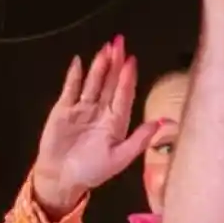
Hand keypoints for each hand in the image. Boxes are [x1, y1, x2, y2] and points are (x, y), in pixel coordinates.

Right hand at [31, 36, 161, 217]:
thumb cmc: (92, 171)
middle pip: (109, 83)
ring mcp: (82, 109)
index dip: (128, 78)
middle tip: (120, 42)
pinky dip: (74, 76)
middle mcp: (101, 111)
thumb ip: (139, 140)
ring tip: (105, 49)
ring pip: (93, 83)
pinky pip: (70, 89)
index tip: (132, 60)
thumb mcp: (120, 159)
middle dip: (115, 63)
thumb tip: (161, 123)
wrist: (62, 179)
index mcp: (117, 122)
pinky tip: (79, 62)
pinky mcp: (63, 110)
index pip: (124, 94)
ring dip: (99, 66)